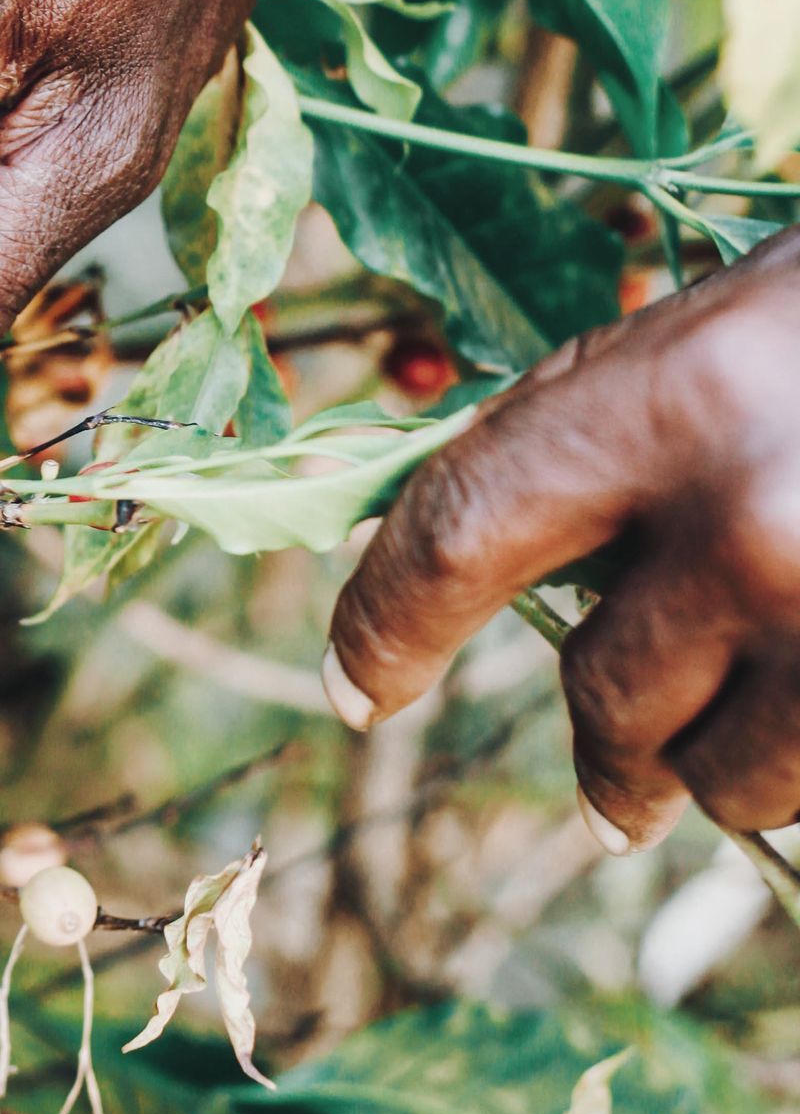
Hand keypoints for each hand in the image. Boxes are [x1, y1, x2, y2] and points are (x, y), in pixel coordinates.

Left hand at [323, 229, 799, 848]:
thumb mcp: (722, 333)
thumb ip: (606, 442)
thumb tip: (498, 568)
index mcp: (669, 400)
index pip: (457, 534)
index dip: (383, 627)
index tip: (355, 690)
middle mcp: (752, 524)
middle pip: (606, 701)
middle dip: (608, 748)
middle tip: (616, 780)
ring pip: (726, 780)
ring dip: (729, 766)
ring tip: (778, 702)